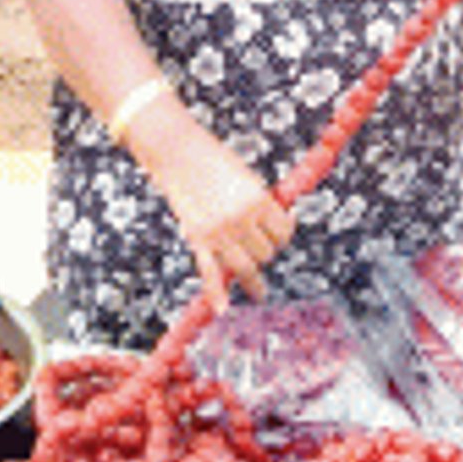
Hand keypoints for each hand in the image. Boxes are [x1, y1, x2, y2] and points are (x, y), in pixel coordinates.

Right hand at [142, 116, 296, 311]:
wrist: (178, 152)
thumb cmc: (214, 160)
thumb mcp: (247, 178)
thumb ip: (261, 204)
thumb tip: (277, 224)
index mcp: (259, 200)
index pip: (284, 232)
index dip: (283, 235)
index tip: (280, 234)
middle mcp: (242, 219)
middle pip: (266, 253)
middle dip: (266, 252)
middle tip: (260, 250)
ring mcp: (219, 232)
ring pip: (246, 268)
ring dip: (253, 279)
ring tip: (259, 290)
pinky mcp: (197, 239)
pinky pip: (209, 272)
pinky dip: (215, 293)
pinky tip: (223, 308)